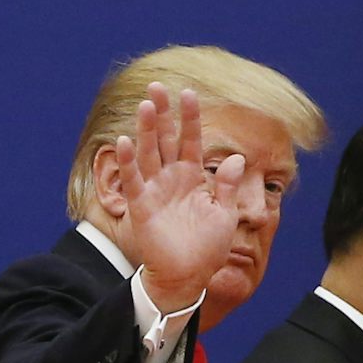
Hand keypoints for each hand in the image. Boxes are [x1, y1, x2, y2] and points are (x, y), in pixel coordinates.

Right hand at [117, 83, 246, 312]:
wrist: (188, 276)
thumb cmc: (207, 248)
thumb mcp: (224, 214)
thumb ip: (226, 185)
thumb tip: (235, 157)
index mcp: (193, 178)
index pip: (191, 140)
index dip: (190, 118)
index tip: (188, 92)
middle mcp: (172, 178)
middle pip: (166, 139)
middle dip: (162, 113)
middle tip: (157, 86)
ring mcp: (155, 190)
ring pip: (149, 153)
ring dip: (146, 129)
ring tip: (146, 105)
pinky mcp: (141, 206)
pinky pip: (134, 179)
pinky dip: (129, 161)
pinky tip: (126, 140)